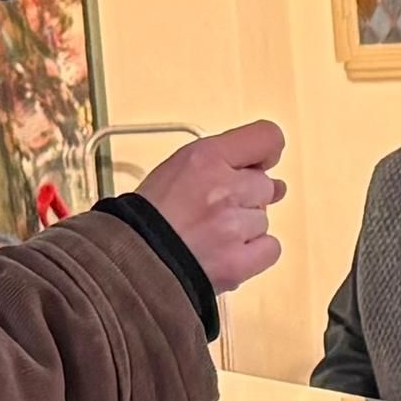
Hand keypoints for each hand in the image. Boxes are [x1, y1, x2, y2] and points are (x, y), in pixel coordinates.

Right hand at [137, 119, 288, 291]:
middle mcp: (223, 188)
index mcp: (205, 158)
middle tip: (213, 211)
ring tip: (209, 235)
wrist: (129, 262)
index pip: (267, 138)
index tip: (260, 164)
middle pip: (265, 185)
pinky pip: (270, 248)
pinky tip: (227, 253)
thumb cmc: (147, 216)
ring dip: (244, 228)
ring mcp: (233, 227)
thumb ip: (222, 163)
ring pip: (263, 220)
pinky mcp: (239, 262)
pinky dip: (253, 254)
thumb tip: (271, 175)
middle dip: (245, 198)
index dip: (267, 153)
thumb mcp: (177, 167)